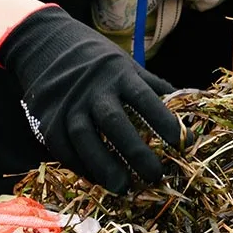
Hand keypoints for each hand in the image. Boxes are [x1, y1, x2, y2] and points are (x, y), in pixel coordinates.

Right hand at [0, 5, 181, 191]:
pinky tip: (97, 179)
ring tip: (123, 188)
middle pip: (114, 122)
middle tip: (155, 177)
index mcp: (119, 73)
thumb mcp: (126, 64)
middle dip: (136, 152)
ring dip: (104, 167)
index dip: (164, 121)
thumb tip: (187, 108)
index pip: (145, 98)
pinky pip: (63, 148)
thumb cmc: (97, 60)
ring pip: (85, 139)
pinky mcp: (47, 117)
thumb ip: (152, 87)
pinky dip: (80, 166)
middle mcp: (93, 88)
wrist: (45, 44)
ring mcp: (67, 103)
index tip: (185, 143)